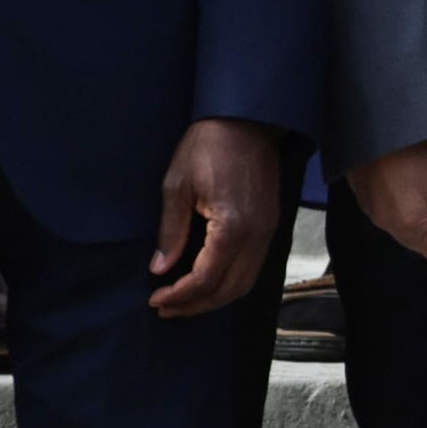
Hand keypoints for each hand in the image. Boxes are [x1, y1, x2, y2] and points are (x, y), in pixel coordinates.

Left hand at [146, 116, 292, 318]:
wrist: (246, 119)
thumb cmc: (208, 145)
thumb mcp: (177, 186)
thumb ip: (172, 232)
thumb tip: (160, 269)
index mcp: (233, 227)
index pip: (206, 279)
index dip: (179, 295)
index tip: (155, 298)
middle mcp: (257, 235)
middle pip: (230, 289)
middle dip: (196, 305)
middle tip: (166, 308)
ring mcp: (269, 231)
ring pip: (246, 283)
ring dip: (214, 297)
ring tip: (184, 300)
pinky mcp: (271, 224)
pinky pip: (253, 267)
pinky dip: (230, 282)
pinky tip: (208, 279)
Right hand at [352, 136, 426, 266]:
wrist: (379, 116)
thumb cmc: (423, 144)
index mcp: (414, 223)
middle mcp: (390, 224)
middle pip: (421, 244)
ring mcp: (372, 212)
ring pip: (403, 230)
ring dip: (418, 217)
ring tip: (426, 185)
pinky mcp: (362, 198)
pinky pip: (387, 214)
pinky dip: (399, 205)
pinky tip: (406, 181)